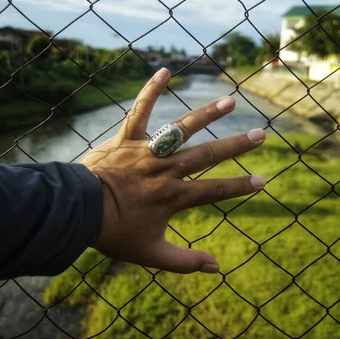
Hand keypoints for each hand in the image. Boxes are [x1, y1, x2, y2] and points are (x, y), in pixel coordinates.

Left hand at [80, 68, 265, 273]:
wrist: (77, 212)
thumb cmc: (113, 234)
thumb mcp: (151, 254)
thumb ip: (185, 262)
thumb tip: (217, 268)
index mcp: (174, 197)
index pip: (215, 190)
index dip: (240, 186)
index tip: (262, 181)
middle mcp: (166, 170)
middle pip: (208, 155)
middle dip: (236, 146)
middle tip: (260, 135)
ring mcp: (147, 152)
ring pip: (182, 129)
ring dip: (207, 115)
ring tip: (230, 101)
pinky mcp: (126, 138)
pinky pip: (140, 111)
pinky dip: (151, 90)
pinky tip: (165, 70)